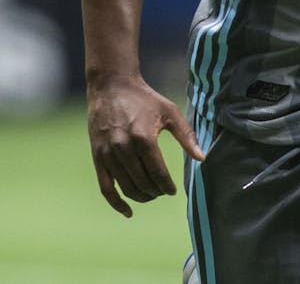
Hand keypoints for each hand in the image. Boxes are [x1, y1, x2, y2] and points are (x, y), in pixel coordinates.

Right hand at [87, 74, 204, 217]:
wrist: (111, 87)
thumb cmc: (145, 99)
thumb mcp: (170, 112)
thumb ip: (187, 136)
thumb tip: (202, 158)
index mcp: (143, 138)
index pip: (157, 173)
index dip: (166, 186)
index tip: (172, 191)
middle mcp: (123, 148)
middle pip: (142, 182)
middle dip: (155, 192)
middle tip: (163, 192)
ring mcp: (108, 154)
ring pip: (126, 187)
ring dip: (140, 197)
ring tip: (151, 196)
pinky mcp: (97, 157)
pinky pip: (105, 187)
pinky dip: (116, 202)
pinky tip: (128, 211)